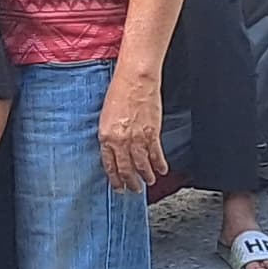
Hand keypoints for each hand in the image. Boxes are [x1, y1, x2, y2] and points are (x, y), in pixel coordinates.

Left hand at [97, 63, 166, 192]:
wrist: (136, 79)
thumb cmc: (119, 91)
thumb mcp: (105, 116)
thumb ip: (109, 135)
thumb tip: (114, 149)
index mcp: (106, 136)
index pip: (109, 165)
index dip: (115, 178)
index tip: (118, 186)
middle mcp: (121, 141)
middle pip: (126, 169)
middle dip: (131, 182)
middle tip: (134, 189)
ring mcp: (137, 138)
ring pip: (142, 165)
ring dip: (146, 176)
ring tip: (148, 181)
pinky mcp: (152, 133)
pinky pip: (156, 154)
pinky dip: (160, 164)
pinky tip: (161, 169)